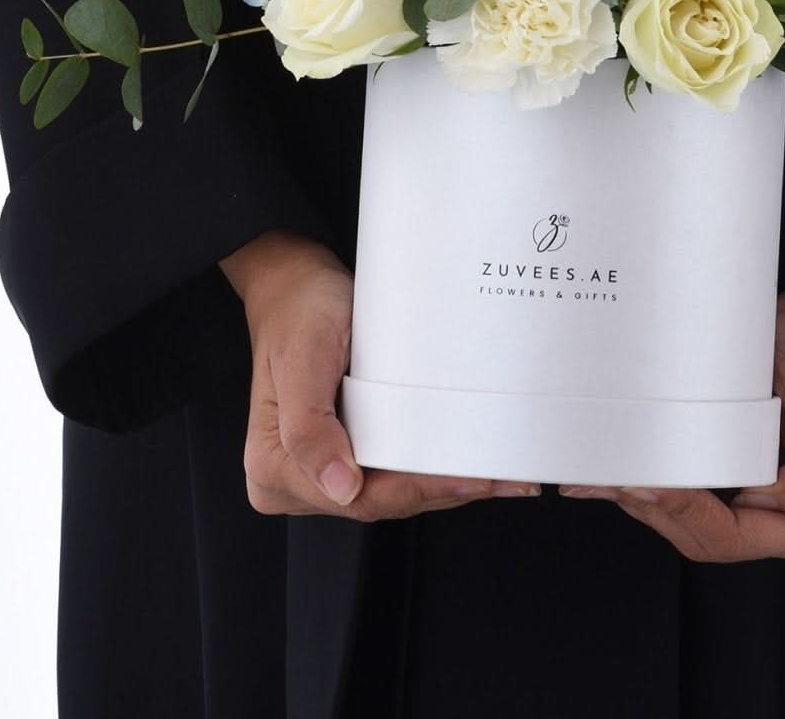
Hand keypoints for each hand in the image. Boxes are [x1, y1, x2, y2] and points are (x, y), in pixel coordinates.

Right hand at [219, 229, 540, 518]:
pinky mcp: (350, 448)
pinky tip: (473, 461)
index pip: (361, 499)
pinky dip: (434, 466)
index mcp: (276, 470)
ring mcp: (326, 467)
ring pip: (396, 489)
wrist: (296, 282)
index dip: (421, 491)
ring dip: (449, 482)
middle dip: (447, 490)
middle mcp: (300, 480)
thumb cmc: (298, 313)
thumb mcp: (302, 360)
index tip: (472, 479)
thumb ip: (309, 429)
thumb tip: (341, 488)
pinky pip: (396, 468)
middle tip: (508, 478)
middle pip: (384, 500)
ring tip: (505, 474)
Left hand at [557, 277, 784, 560]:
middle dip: (655, 511)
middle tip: (611, 477)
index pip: (732, 535)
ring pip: (688, 529)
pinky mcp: (733, 488)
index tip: (646, 481)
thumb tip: (763, 503)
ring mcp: (756, 510)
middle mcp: (784, 524)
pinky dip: (653, 494)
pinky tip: (618, 477)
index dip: (684, 513)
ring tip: (603, 477)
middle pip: (704, 539)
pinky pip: (688, 506)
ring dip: (645, 506)